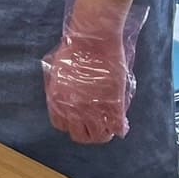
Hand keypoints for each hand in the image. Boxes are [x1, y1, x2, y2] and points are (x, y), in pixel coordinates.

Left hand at [42, 2, 146, 144]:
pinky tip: (121, 123)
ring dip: (104, 133)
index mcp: (57, 100)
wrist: (92, 40)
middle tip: (95, 124)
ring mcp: (94, 109)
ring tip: (108, 126)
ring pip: (99, 137)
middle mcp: (73, 109)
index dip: (70, 123)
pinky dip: (120, 128)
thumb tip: (67, 99)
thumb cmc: (73, 50)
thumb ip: (62, 90)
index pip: (61, 125)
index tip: (78, 118)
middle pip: (80, 135)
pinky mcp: (114, 106)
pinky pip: (118, 128)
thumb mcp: (58, 72)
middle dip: (87, 132)